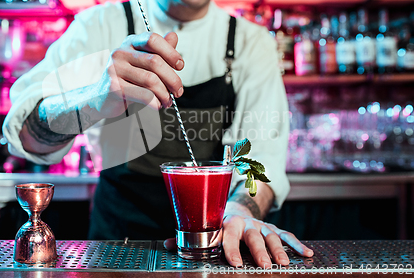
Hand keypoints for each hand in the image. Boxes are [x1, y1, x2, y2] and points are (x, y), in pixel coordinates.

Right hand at [96, 31, 183, 117]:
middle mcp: (120, 53)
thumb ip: (158, 51)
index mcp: (129, 43)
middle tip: (179, 91)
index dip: (170, 52)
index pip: (153, 39)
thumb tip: (174, 35)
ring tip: (168, 101)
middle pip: (155, 62)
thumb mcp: (142, 63)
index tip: (180, 66)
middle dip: (172, 79)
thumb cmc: (126, 79)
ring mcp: (115, 69)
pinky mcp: (114, 87)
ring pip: (151, 80)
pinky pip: (143, 94)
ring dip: (165, 93)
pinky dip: (155, 102)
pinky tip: (157, 105)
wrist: (101, 97)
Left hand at [163, 214, 313, 267]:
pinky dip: (297, 244)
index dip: (230, 248)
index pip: (228, 234)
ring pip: (272, 237)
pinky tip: (308, 254)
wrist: (238, 207)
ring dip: (279, 250)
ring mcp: (262, 226)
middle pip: (254, 237)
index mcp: (228, 222)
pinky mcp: (273, 228)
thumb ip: (188, 237)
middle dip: (259, 252)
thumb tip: (166, 244)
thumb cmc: (220, 222)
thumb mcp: (206, 227)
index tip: (233, 263)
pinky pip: (287, 235)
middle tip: (265, 266)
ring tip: (284, 264)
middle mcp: (247, 224)